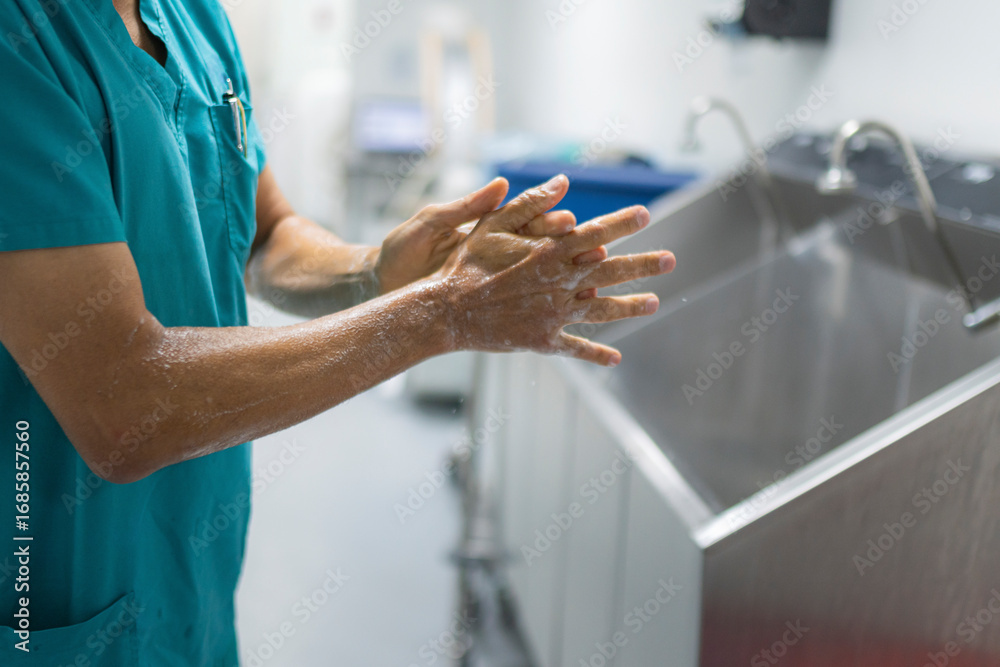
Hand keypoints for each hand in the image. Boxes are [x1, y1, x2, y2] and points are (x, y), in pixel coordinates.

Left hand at [375, 178, 578, 293]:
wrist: (382, 287)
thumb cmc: (401, 251)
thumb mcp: (429, 224)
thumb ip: (464, 207)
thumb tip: (502, 184)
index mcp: (484, 227)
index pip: (524, 216)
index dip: (547, 212)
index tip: (567, 207)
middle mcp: (497, 252)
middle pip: (542, 247)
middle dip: (569, 247)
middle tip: (592, 247)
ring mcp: (497, 279)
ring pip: (541, 277)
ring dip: (569, 279)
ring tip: (592, 281)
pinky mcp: (491, 305)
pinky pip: (525, 306)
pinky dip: (549, 309)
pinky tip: (572, 312)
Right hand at [433, 175, 674, 366]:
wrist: (447, 310)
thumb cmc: (466, 264)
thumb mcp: (492, 225)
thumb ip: (529, 203)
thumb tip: (562, 181)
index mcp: (549, 252)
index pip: (595, 234)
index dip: (622, 223)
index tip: (646, 215)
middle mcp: (559, 283)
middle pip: (611, 272)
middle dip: (643, 265)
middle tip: (670, 260)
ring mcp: (554, 314)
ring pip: (601, 310)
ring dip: (630, 307)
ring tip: (654, 303)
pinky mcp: (543, 339)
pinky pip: (575, 347)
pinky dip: (595, 354)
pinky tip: (614, 358)